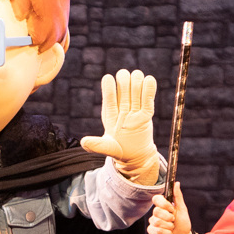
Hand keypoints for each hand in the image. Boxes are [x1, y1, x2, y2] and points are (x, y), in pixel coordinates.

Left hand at [81, 69, 157, 183]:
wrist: (135, 155)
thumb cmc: (118, 150)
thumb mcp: (107, 147)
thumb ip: (97, 145)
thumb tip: (83, 142)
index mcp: (110, 113)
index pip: (109, 97)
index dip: (109, 87)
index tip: (108, 78)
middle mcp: (122, 107)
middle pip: (123, 88)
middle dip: (124, 81)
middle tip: (125, 81)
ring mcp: (135, 109)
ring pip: (136, 89)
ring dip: (136, 81)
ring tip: (138, 80)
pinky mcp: (147, 113)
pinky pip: (148, 99)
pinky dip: (149, 88)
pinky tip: (148, 80)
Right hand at [148, 182, 192, 233]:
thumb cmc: (183, 225)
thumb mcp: (182, 210)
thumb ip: (178, 197)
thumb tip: (176, 183)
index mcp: (163, 207)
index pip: (156, 199)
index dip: (164, 204)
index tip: (172, 209)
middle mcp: (156, 214)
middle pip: (156, 211)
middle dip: (168, 218)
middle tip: (173, 221)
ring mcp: (153, 223)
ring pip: (156, 221)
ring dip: (168, 226)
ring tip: (171, 229)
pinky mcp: (152, 233)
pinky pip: (155, 230)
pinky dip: (165, 233)